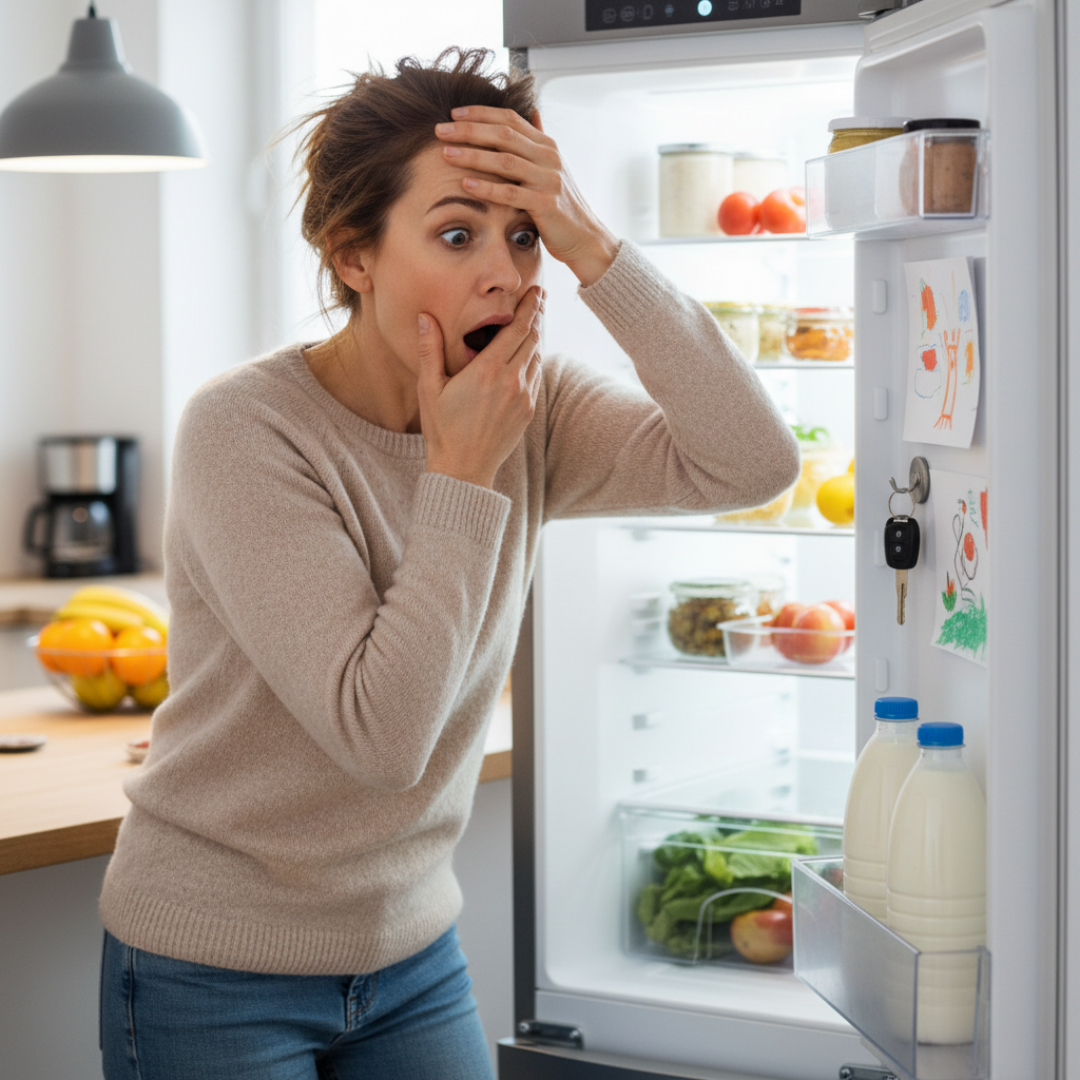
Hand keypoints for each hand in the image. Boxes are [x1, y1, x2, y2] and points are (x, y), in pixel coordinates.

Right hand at [418, 286, 543, 488]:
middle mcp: (511, 381)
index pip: (516, 329)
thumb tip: (425, 317)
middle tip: (537, 299)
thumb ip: (430, 349)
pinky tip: (527, 354)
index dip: (528, 307)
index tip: (534, 292)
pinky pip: (535, 377)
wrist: (464, 469)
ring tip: (533, 322)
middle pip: (532, 338)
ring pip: (537, 357)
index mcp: (487, 371)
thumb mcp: (430, 388)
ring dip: (536, 337)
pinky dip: (533, 360)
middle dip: (536, 316)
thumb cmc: (442, 429)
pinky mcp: (528, 411)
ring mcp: (523, 397)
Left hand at [435, 106, 618, 286]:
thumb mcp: (552, 168)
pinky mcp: (546, 204)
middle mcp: (549, 157)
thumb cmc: (562, 206)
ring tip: (446, 153)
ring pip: (504, 161)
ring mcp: (548, 180)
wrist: (585, 237)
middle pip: (503, 135)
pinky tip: (465, 184)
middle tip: (440, 130)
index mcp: (547, 145)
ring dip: (472, 155)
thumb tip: (534, 111)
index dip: (480, 113)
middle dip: (468, 130)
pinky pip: (510, 193)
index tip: (453, 113)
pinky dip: (487, 188)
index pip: (510, 119)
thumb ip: (539, 141)